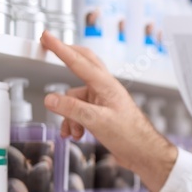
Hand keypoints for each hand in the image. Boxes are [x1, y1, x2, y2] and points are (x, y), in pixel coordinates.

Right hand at [40, 31, 177, 191]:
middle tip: (47, 48)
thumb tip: (51, 99)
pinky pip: (79, 111)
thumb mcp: (97, 122)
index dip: (60, 48)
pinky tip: (75, 135)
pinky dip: (73, 122)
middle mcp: (104, 89)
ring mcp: (103, 100)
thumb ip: (72, 109)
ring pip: (75, 98)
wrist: (144, 154)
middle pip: (81, 65)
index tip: (47, 36)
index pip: (79, 62)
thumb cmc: (131, 136)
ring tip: (73, 131)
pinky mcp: (101, 113)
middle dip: (65, 59)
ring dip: (69, 115)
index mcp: (106, 85)